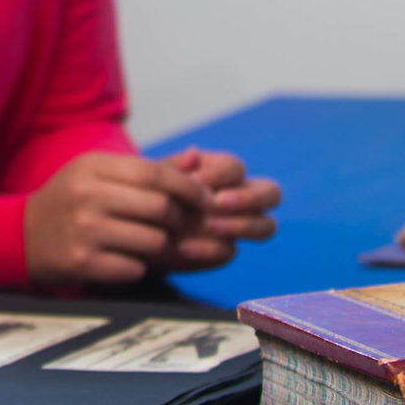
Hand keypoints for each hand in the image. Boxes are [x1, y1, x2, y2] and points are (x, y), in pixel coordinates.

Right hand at [24, 152, 210, 285]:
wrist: (20, 235)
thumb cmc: (70, 201)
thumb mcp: (100, 174)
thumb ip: (148, 168)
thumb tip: (195, 157)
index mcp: (93, 166)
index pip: (155, 173)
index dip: (188, 187)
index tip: (204, 198)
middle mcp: (88, 195)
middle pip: (161, 207)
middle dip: (178, 219)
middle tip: (176, 225)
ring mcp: (84, 230)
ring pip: (154, 241)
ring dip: (162, 246)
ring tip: (152, 243)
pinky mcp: (83, 262)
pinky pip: (135, 268)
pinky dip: (139, 266)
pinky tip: (125, 259)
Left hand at [159, 148, 281, 270]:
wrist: (133, 225)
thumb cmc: (147, 192)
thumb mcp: (154, 176)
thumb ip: (175, 166)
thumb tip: (194, 152)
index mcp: (221, 172)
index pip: (237, 168)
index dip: (220, 174)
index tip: (193, 180)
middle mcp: (238, 197)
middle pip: (271, 194)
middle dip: (249, 198)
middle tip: (217, 203)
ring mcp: (236, 227)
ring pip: (266, 226)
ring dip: (242, 225)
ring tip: (209, 225)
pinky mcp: (223, 251)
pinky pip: (231, 251)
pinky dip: (210, 250)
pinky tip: (184, 247)